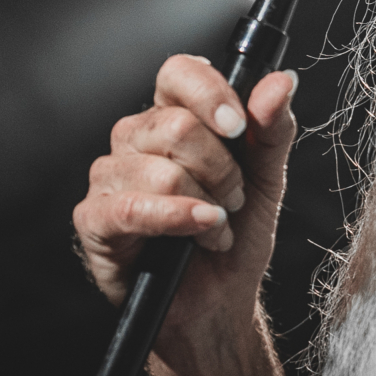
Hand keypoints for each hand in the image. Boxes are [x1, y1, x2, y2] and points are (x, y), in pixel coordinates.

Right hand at [73, 55, 296, 375]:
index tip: (239, 128)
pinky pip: (134, 208)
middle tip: (233, 201)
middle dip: (223, 172)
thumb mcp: (267, 178)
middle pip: (178, 127)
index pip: (179, 73)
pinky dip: (179, 221)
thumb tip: (280, 81)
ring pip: (163, 170)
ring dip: (206, 206)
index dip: (211, 94)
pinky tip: (200, 233)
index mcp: (174, 115)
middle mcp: (135, 138)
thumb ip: (272, 128)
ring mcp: (110, 176)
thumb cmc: (236, 236)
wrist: (220, 301)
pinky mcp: (94, 218)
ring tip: (215, 227)